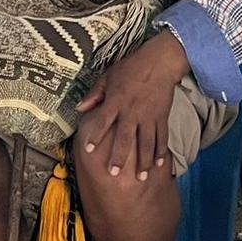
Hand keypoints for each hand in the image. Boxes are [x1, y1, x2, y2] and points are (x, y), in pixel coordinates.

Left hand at [74, 36, 184, 181]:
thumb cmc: (130, 68)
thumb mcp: (108, 77)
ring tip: (141, 178)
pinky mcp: (162, 117)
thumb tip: (79, 108)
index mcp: (116, 101)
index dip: (96, 136)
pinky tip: (159, 165)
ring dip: (144, 161)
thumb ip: (94, 94)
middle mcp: (132, 111)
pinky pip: (162, 137)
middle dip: (119, 156)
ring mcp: (149, 116)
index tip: (89, 150)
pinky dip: (161, 151)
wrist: (159, 63)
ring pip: (146, 143)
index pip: (103, 121)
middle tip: (114, 173)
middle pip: (125, 137)